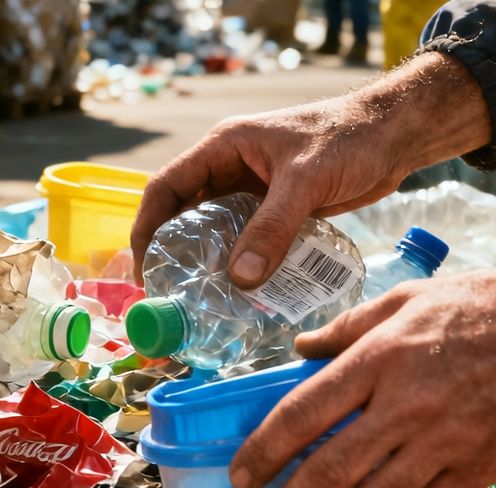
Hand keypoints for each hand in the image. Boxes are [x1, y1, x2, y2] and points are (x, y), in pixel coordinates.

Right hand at [130, 52, 489, 286]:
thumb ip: (272, 228)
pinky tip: (241, 291)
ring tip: (200, 299)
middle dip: (172, 252)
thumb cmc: (348, 139)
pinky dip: (240, 264)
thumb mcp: (305, 181)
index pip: (166, 187)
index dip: (147, 227)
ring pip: (214, 230)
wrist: (394, 136)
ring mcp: (250, 191)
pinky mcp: (274, 210)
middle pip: (183, 213)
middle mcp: (228, 170)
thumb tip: (240, 280)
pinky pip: (246, 240)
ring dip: (207, 261)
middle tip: (168, 292)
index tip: (146, 267)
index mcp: (222, 149)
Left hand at [228, 270, 495, 487]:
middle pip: (334, 467)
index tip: (242, 476)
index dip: (266, 448)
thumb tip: (302, 346)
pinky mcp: (478, 465)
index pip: (304, 411)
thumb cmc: (471, 307)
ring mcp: (443, 440)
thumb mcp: (403, 299)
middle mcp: (403, 405)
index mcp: (377, 359)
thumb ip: (347, 326)